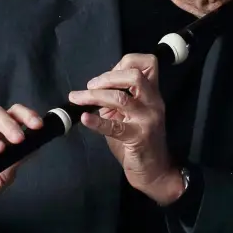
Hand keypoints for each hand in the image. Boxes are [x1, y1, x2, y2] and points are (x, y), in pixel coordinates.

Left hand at [68, 54, 184, 204]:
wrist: (155, 170)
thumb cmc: (139, 141)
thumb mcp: (130, 114)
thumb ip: (118, 98)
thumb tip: (96, 85)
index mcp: (152, 93)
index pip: (148, 63)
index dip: (125, 62)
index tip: (108, 72)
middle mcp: (153, 102)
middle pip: (134, 75)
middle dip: (107, 77)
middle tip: (90, 85)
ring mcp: (147, 119)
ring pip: (121, 98)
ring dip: (94, 96)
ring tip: (78, 98)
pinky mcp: (138, 137)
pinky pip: (115, 127)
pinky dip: (97, 122)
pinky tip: (85, 119)